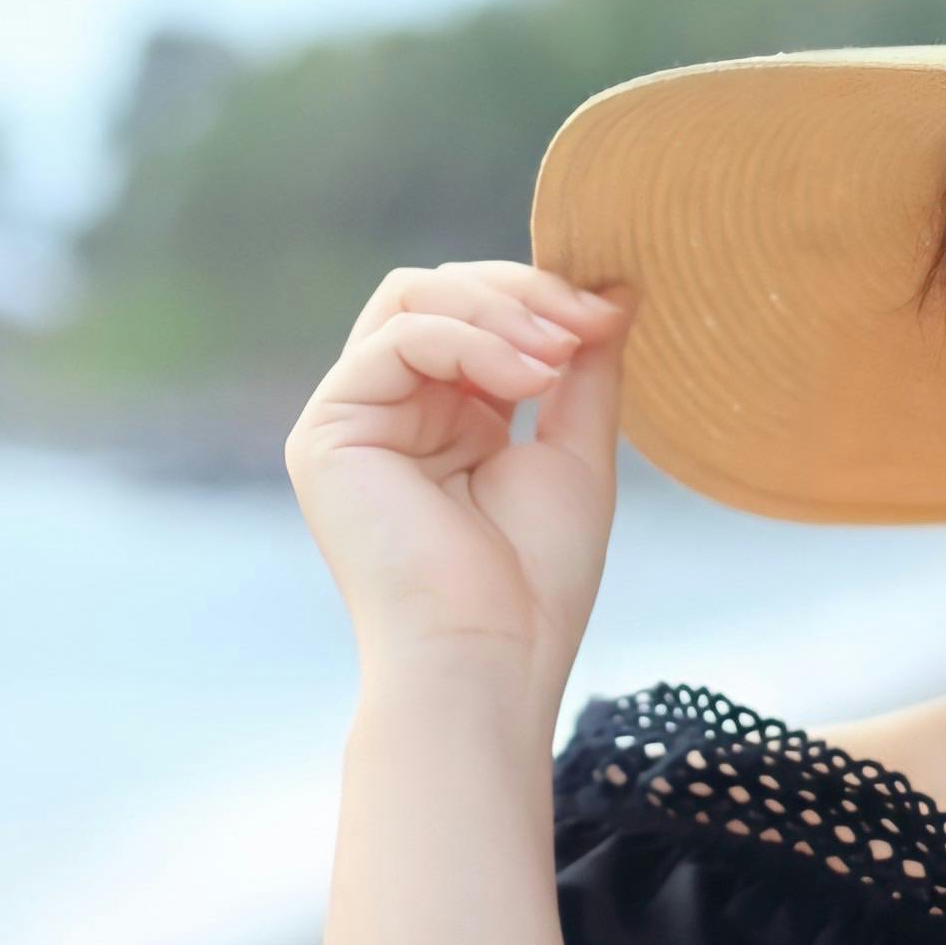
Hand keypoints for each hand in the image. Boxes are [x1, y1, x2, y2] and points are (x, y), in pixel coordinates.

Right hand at [284, 260, 634, 712]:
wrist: (488, 655)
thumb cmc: (533, 581)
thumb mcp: (574, 452)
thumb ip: (586, 368)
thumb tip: (617, 288)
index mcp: (446, 418)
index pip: (476, 312)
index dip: (541, 297)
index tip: (609, 312)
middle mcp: (391, 412)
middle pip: (439, 290)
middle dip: (523, 292)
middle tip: (587, 321)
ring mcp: (352, 419)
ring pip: (413, 298)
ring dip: (501, 311)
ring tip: (558, 357)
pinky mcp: (328, 432)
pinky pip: (397, 339)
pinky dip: (471, 341)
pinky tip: (526, 380)